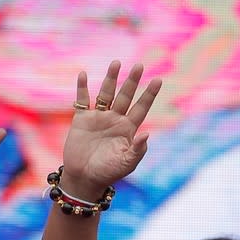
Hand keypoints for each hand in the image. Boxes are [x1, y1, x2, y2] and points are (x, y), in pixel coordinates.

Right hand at [62, 60, 161, 195]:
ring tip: (116, 63)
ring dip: (110, 78)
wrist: (85, 177)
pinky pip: (82, 100)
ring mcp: (99, 118)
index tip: (158, 80)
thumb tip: (146, 134)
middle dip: (132, 81)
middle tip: (139, 65)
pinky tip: (83, 74)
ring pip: (105, 93)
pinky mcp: (82, 119)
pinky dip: (81, 88)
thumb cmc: (109, 172)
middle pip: (125, 96)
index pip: (141, 108)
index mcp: (129, 129)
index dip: (149, 94)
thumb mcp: (127, 163)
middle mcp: (115, 120)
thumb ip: (137, 149)